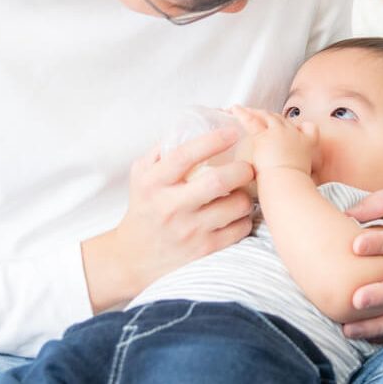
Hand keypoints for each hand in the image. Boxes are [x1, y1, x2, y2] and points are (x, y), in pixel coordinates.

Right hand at [82, 128, 255, 312]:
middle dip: (242, 169)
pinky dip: (245, 218)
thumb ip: (163, 150)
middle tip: (249, 166)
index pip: (185, 155)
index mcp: (153, 183)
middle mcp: (171, 206)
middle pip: (218, 181)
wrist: (134, 258)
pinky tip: (237, 214)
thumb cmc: (144, 208)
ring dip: (247, 195)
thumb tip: (194, 125)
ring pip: (236, 205)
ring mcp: (190, 230)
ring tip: (243, 191)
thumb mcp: (141, 175)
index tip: (233, 132)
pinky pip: (240, 228)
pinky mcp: (205, 250)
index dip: (213, 140)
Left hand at [230, 106, 317, 175]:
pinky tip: (234, 109)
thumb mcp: (305, 172)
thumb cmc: (294, 183)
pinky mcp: (264, 136)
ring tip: (245, 110)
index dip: (294, 125)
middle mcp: (293, 133)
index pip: (304, 126)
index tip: (287, 126)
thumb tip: (292, 172)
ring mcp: (279, 132)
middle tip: (258, 115)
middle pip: (280, 119)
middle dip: (269, 116)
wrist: (288, 184)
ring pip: (266, 117)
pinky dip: (242, 114)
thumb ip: (299, 165)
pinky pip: (251, 121)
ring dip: (255, 112)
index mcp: (306, 142)